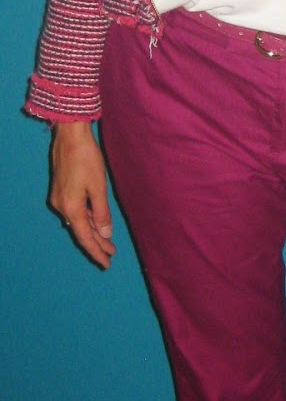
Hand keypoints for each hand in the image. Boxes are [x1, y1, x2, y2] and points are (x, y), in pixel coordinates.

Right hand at [50, 121, 115, 267]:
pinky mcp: (61, 190)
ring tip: (107, 241)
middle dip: (97, 242)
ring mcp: (59, 199)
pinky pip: (75, 211)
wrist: (70, 137)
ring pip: (78, 221)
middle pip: (81, 231)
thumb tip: (105, 233)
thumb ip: (102, 213)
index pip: (85, 237)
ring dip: (93, 230)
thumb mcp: (98, 188)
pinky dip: (87, 218)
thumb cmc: (87, 160)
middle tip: (111, 254)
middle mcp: (61, 207)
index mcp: (71, 208)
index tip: (107, 263)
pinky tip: (96, 221)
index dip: (97, 251)